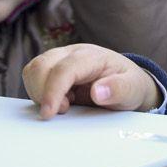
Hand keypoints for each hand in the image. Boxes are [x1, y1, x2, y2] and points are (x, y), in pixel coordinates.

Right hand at [23, 43, 158, 118]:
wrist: (127, 83)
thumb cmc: (129, 85)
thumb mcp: (132, 89)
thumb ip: (118, 89)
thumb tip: (97, 92)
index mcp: (92, 56)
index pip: (64, 69)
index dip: (53, 91)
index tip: (50, 113)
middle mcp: (72, 53)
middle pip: (42, 65)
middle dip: (43, 92)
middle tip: (65, 110)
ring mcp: (60, 59)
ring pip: (33, 70)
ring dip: (39, 92)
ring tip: (64, 105)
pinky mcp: (52, 69)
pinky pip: (33, 77)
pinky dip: (38, 92)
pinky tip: (58, 101)